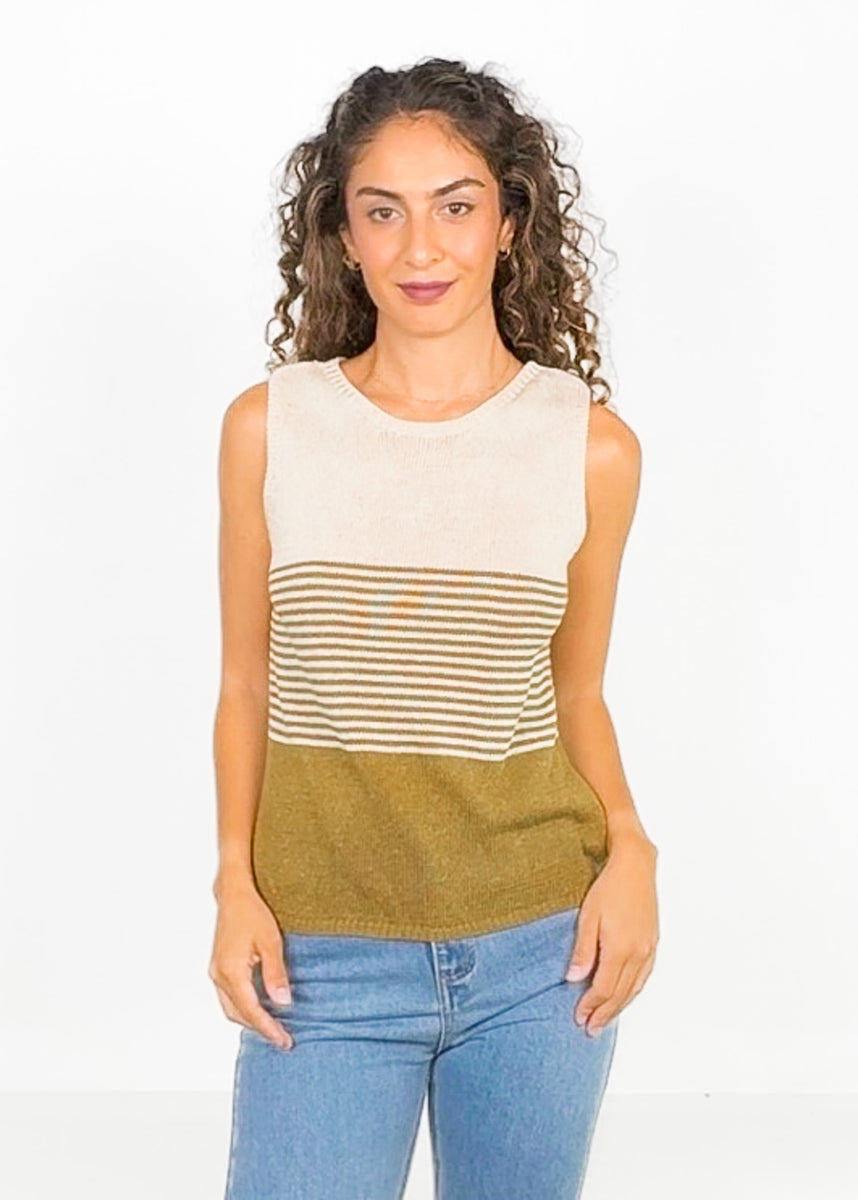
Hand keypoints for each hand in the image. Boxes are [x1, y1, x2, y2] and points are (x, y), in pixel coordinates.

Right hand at [208, 878, 294, 1050]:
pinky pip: (229, 997)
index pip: (251, 1010)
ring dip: (251, 1020)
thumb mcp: (271, 941)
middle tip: (283, 1038)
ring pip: (231, 1008)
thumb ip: (276, 974)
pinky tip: (260, 1007)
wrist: (234, 894)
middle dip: (260, 1028)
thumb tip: (283, 1002)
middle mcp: (219, 975)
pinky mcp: (219, 968)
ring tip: (274, 1027)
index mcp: (231, 971)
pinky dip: (244, 1007)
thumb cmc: (252, 912)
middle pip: (238, 1014)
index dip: (269, 1028)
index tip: (284, 1040)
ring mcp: (216, 972)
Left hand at [564, 832, 658, 1036]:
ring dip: (619, 1007)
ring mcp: (648, 950)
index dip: (591, 1006)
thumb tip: (574, 979)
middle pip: (619, 994)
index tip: (579, 1018)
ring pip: (634, 988)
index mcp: (620, 950)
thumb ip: (583, 951)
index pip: (603, 989)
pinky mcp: (653, 943)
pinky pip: (643, 977)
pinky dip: (633, 992)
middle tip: (591, 1029)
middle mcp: (637, 954)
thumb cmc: (609, 887)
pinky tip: (626, 995)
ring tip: (605, 1019)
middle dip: (604, 1013)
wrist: (636, 866)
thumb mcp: (588, 917)